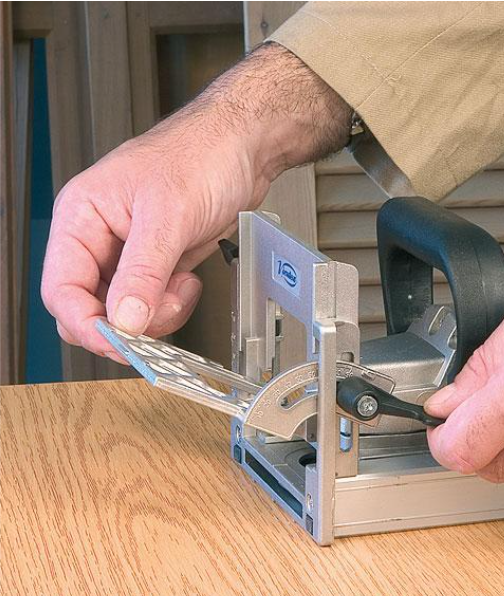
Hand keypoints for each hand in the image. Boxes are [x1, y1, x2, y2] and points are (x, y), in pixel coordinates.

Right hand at [41, 44, 349, 360]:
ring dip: (156, 315)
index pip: (61, 289)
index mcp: (82, 218)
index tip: (118, 343)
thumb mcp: (168, 215)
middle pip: (90, 308)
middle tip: (158, 318)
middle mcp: (101, 239)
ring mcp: (132, 255)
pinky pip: (155, 305)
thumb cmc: (202, 154)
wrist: (246, 147)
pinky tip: (189, 282)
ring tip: (181, 288)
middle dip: (126, 322)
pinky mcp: (161, 264)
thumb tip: (123, 320)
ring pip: (126, 313)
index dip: (85, 324)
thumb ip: (143, 272)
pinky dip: (173, 306)